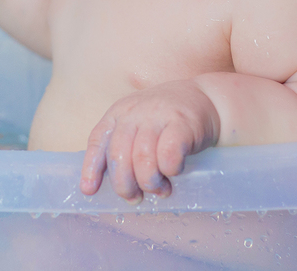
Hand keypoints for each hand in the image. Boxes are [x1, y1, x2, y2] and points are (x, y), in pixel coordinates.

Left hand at [79, 80, 219, 203]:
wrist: (206, 99)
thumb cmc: (167, 121)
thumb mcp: (139, 125)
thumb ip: (124, 147)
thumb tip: (112, 186)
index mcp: (120, 112)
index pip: (98, 140)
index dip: (91, 167)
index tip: (89, 190)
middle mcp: (135, 112)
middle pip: (119, 155)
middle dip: (125, 185)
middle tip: (135, 197)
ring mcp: (158, 116)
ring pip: (143, 159)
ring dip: (150, 182)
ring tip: (160, 189)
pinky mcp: (182, 124)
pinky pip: (168, 156)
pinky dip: (169, 171)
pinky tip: (175, 172)